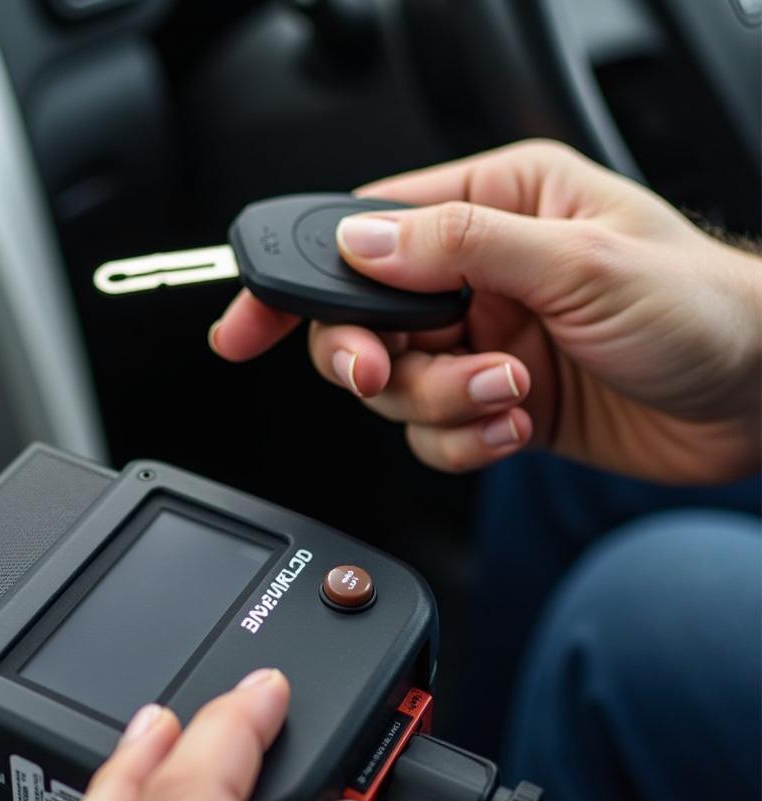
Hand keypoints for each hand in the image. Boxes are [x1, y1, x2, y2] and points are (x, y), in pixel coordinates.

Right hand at [211, 140, 760, 481]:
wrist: (756, 396)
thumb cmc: (700, 306)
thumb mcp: (580, 261)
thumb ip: (460, 249)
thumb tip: (361, 243)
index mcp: (491, 206)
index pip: (360, 234)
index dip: (295, 281)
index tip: (245, 325)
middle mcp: (477, 275)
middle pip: (362, 326)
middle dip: (379, 362)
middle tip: (398, 372)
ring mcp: (481, 342)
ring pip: (397, 390)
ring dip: (443, 405)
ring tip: (511, 395)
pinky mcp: (494, 401)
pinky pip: (436, 434)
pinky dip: (467, 440)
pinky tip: (520, 424)